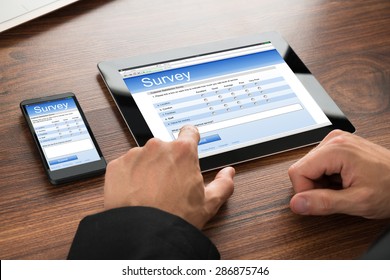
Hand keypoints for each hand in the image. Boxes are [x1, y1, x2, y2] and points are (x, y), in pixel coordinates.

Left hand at [104, 125, 234, 228]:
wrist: (142, 234)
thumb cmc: (175, 218)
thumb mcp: (208, 204)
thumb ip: (223, 184)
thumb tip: (228, 174)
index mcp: (182, 152)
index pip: (189, 131)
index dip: (191, 137)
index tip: (189, 141)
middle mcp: (157, 147)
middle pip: (165, 148)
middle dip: (167, 161)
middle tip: (169, 184)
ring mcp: (134, 155)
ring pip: (144, 157)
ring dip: (147, 168)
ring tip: (150, 192)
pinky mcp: (116, 166)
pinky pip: (126, 166)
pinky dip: (130, 177)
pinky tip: (135, 193)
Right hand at [288, 130, 389, 218]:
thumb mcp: (358, 202)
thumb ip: (324, 203)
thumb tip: (297, 203)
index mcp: (336, 149)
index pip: (297, 172)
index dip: (305, 192)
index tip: (322, 201)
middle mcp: (333, 140)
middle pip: (302, 168)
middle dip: (314, 187)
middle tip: (337, 195)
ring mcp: (336, 141)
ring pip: (309, 167)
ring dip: (321, 182)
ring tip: (343, 187)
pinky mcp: (339, 145)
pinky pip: (319, 163)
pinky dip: (327, 176)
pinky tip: (343, 181)